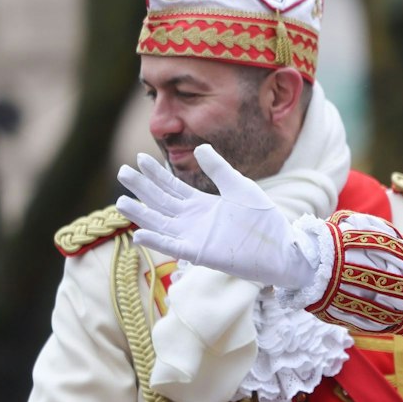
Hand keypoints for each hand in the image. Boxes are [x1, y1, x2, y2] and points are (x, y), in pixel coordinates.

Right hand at [117, 145, 312, 288]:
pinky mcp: (199, 253)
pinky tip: (139, 233)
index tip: (138, 157)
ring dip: (141, 214)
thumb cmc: (263, 219)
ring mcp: (194, 237)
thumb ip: (219, 169)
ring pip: (160, 224)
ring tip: (121, 200)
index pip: (171, 187)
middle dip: (141, 188)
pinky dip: (156, 241)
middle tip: (122, 171)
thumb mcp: (239, 187)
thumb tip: (199, 148)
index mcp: (201, 204)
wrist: (281, 247)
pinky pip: (173, 247)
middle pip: (160, 201)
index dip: (155, 173)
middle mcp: (192, 220)